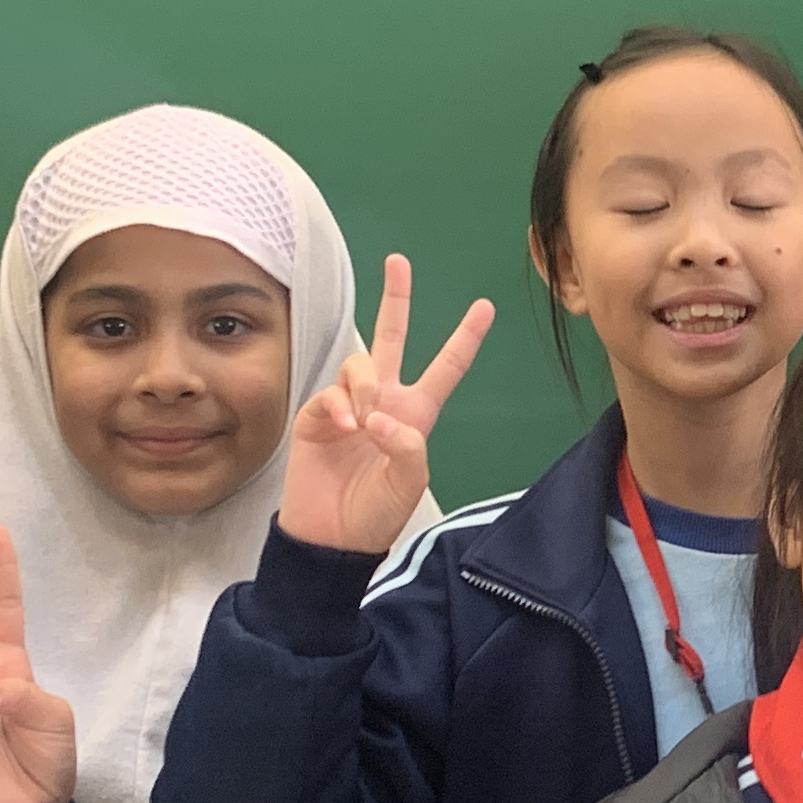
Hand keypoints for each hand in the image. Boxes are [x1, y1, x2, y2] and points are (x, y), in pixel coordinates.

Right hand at [280, 255, 495, 556]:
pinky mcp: (316, 417)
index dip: (465, 338)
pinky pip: (330, 392)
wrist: (331, 540)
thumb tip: (379, 415)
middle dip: (395, 299)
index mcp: (415, 414)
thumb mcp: (409, 483)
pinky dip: (338, 405)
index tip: (485, 306)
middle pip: (391, 338)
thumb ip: (407, 445)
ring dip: (364, 385)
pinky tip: (344, 427)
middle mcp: (383, 402)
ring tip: (363, 422)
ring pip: (359, 364)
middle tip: (398, 262)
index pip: (445, 368)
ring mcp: (348, 406)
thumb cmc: (375, 514)